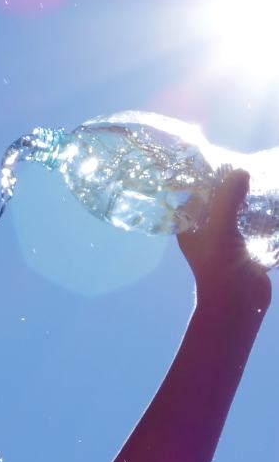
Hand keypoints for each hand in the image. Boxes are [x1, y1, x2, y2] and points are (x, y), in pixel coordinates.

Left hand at [177, 169, 271, 311]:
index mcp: (190, 226)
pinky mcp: (246, 245)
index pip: (193, 193)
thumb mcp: (220, 230)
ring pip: (237, 209)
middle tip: (247, 166)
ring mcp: (227, 238)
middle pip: (217, 198)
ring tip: (260, 177)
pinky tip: (270, 198)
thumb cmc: (220, 269)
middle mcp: (206, 230)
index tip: (221, 156)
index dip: (205, 175)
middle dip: (231, 184)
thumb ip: (227, 199)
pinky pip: (252, 222)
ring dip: (248, 197)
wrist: (238, 305)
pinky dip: (260, 211)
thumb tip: (240, 171)